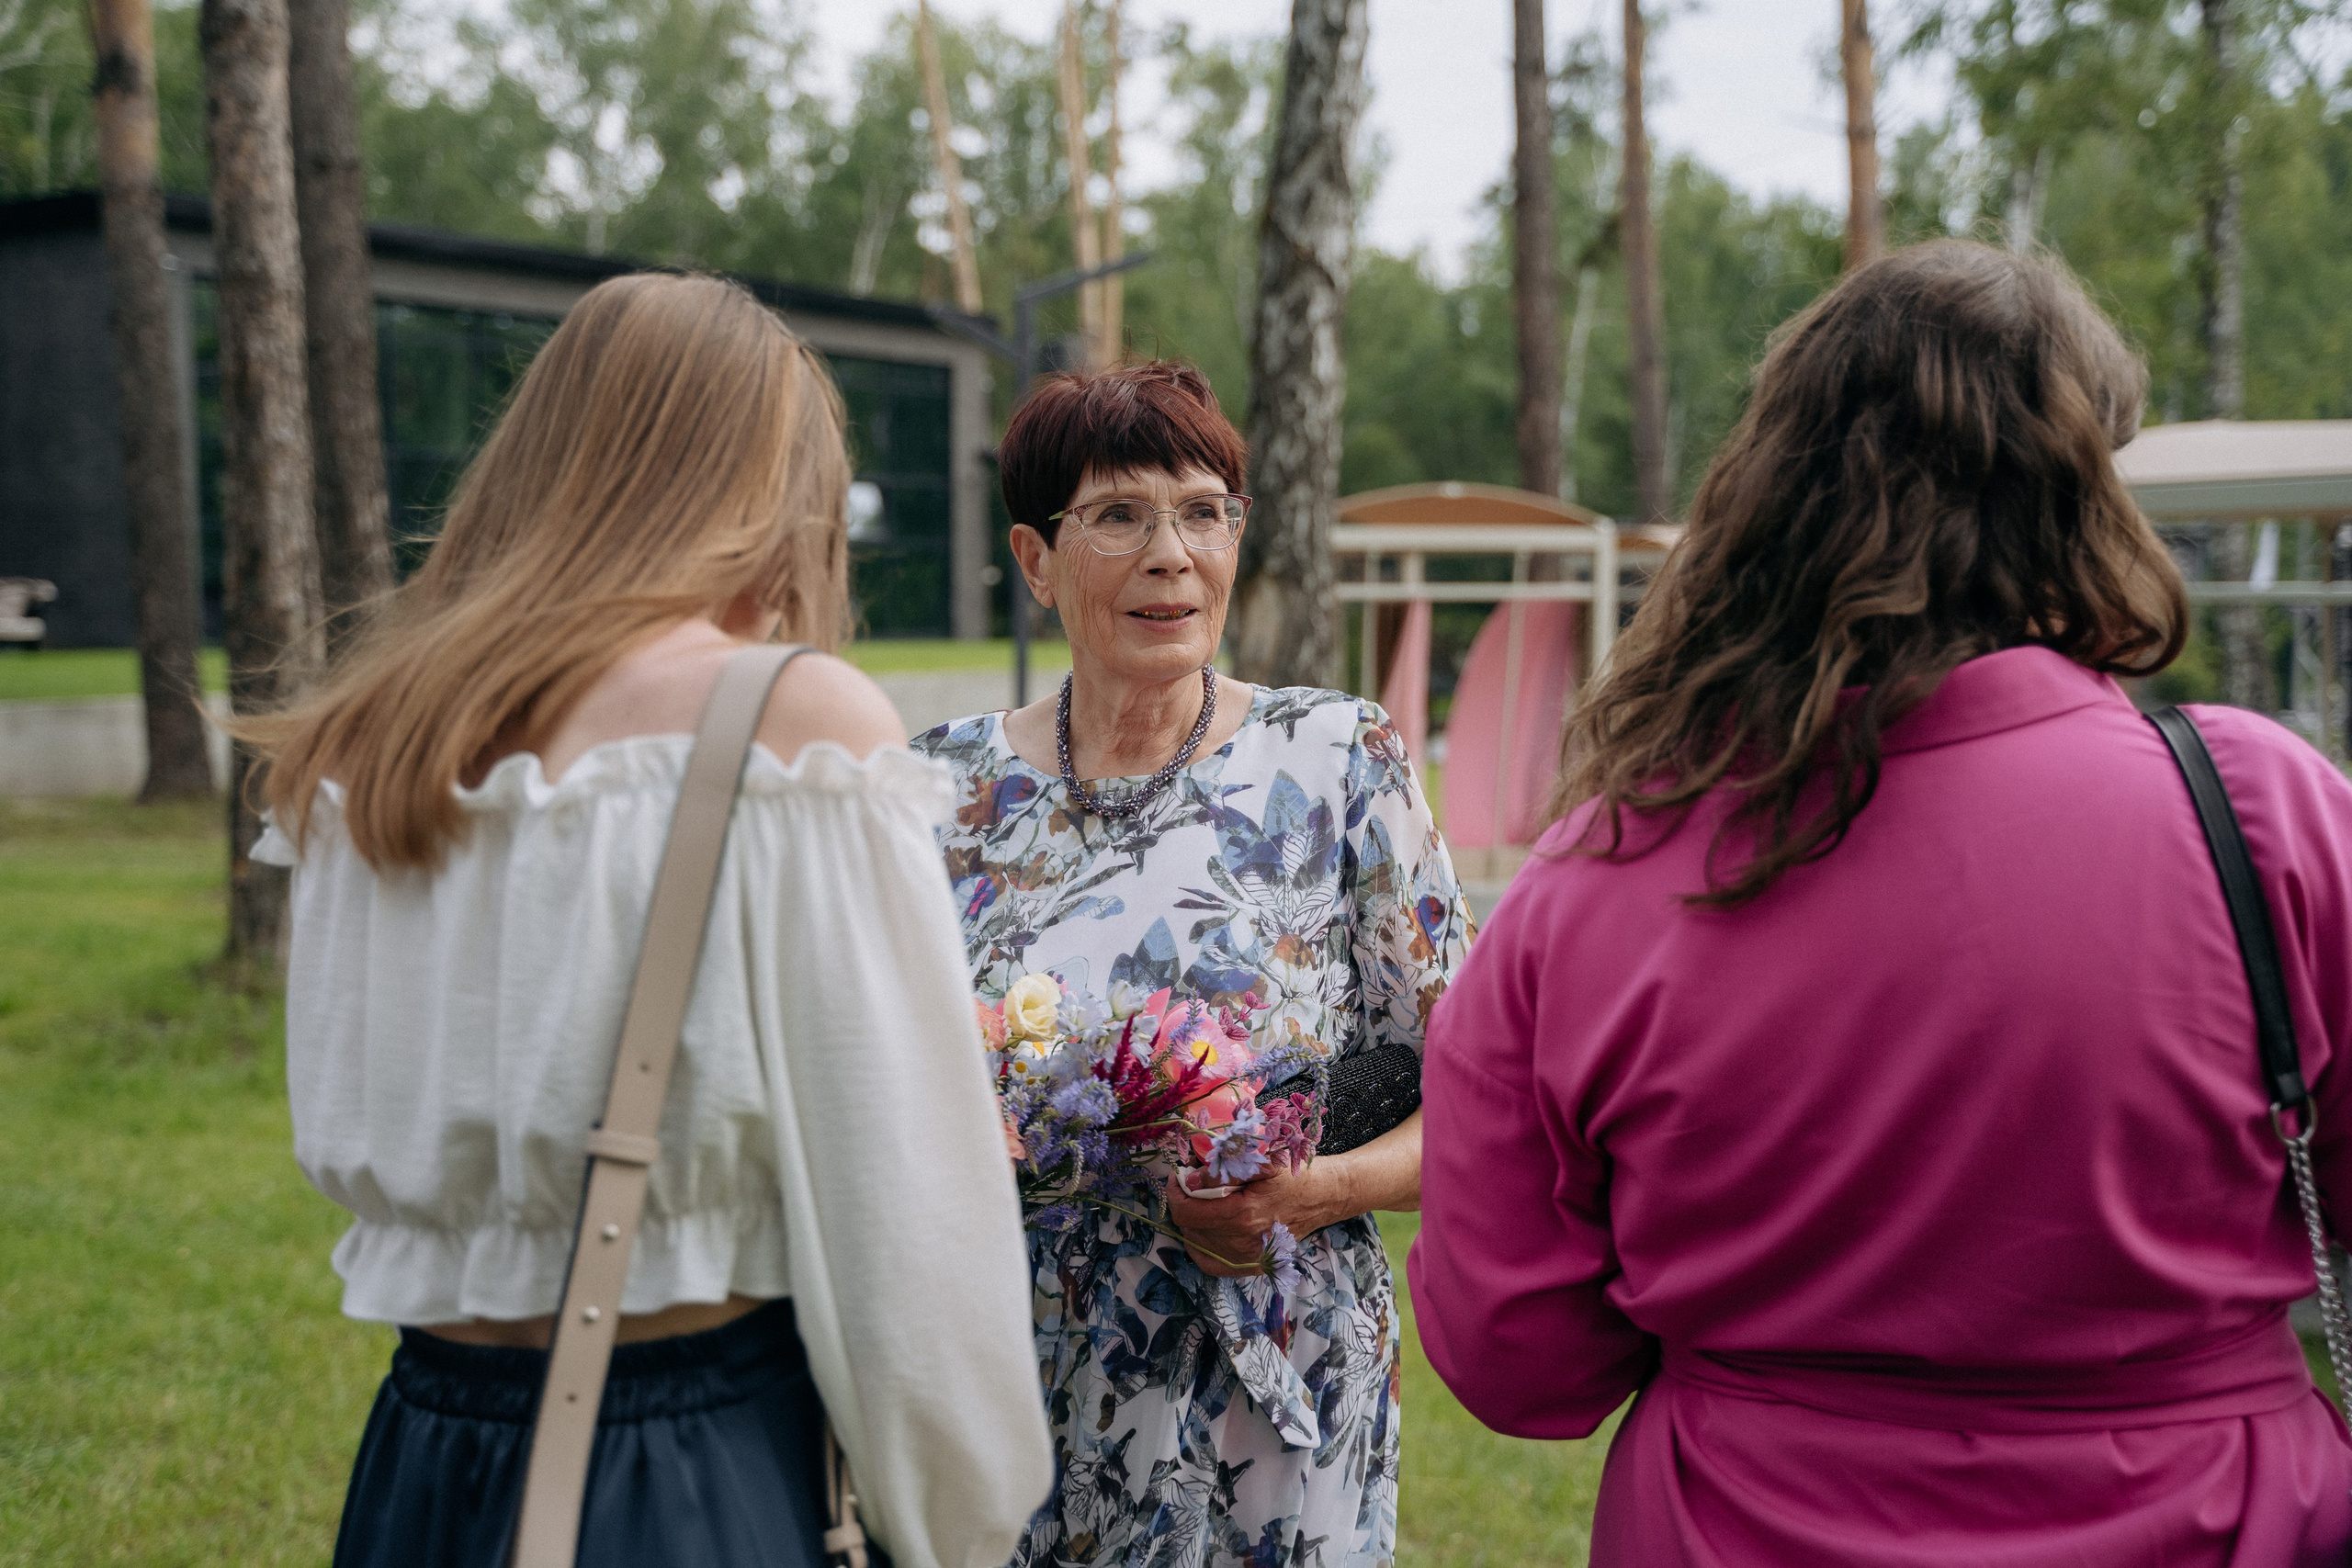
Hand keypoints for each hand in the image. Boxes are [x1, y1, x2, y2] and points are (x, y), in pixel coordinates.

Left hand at [1164, 1162, 1352, 1278]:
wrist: (1323, 1197)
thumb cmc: (1293, 1174)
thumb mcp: (1260, 1161)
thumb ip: (1222, 1170)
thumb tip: (1189, 1181)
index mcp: (1243, 1215)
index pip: (1187, 1212)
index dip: (1175, 1193)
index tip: (1178, 1175)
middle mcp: (1243, 1243)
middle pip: (1190, 1228)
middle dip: (1184, 1204)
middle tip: (1192, 1185)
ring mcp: (1248, 1260)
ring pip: (1197, 1245)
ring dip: (1192, 1222)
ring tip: (1203, 1203)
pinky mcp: (1254, 1266)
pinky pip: (1211, 1263)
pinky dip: (1201, 1246)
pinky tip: (1206, 1230)